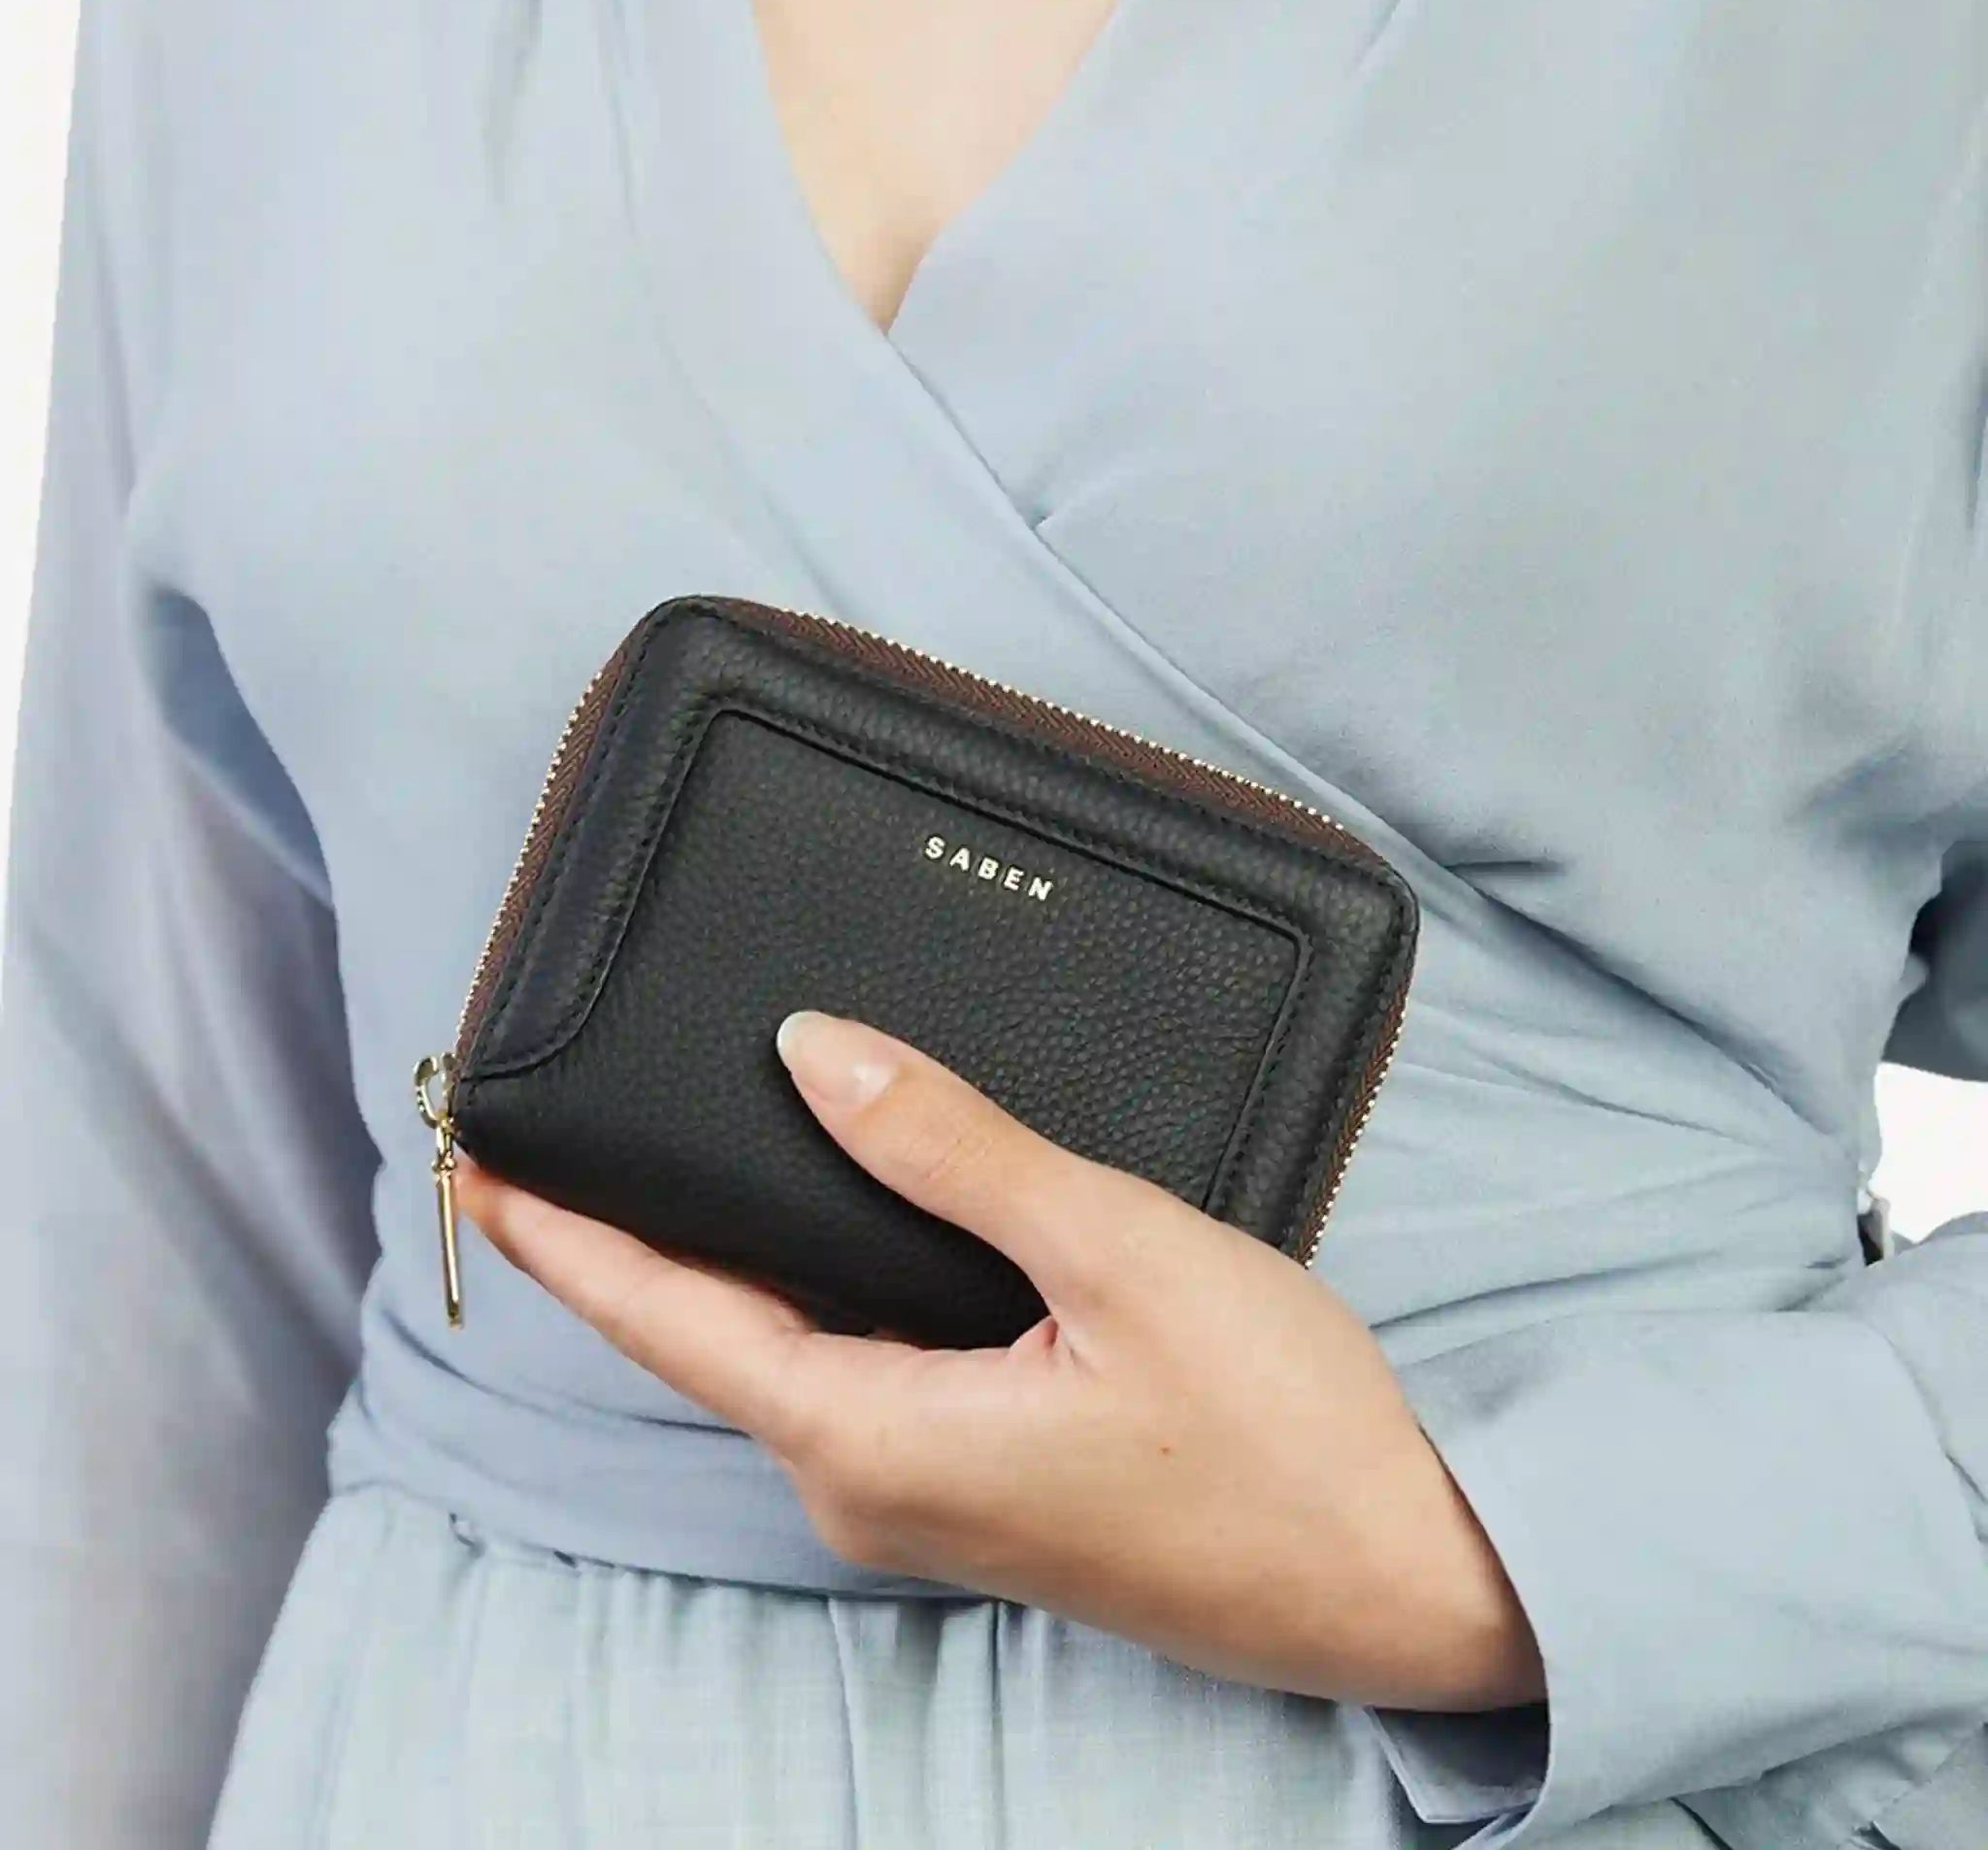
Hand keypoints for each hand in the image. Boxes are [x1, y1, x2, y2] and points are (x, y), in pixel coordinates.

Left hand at [455, 1010, 1543, 1711]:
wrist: (1402, 1579)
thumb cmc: (1278, 1430)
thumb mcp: (1114, 1255)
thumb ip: (954, 1154)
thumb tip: (816, 1058)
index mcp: (875, 1441)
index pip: (671, 1325)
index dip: (564, 1241)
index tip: (474, 1168)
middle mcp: (874, 1490)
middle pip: (714, 1342)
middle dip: (627, 1245)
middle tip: (560, 1137)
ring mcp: (929, 1501)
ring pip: (787, 1358)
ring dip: (721, 1267)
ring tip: (678, 1165)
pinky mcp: (985, 1488)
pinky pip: (855, 1375)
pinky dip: (811, 1296)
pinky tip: (830, 1231)